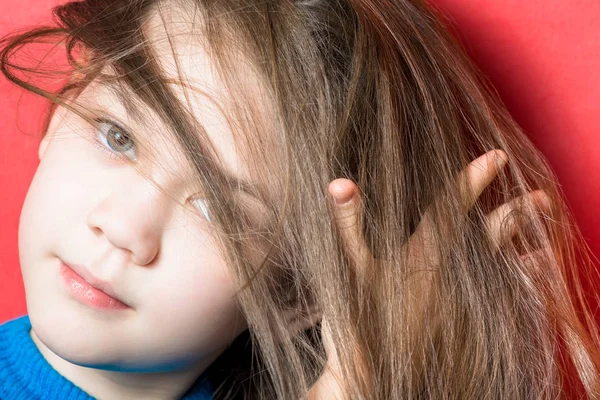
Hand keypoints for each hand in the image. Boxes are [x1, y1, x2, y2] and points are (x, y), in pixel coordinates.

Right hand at [307, 149, 551, 398]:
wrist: (374, 371)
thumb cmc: (360, 317)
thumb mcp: (349, 265)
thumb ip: (347, 221)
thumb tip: (339, 182)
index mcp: (424, 254)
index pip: (453, 207)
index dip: (474, 178)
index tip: (497, 157)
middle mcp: (450, 273)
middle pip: (491, 235)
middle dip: (516, 213)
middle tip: (539, 197)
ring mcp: (461, 299)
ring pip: (504, 266)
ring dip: (526, 247)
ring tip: (547, 237)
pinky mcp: (465, 321)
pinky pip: (505, 299)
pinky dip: (523, 283)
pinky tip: (532, 276)